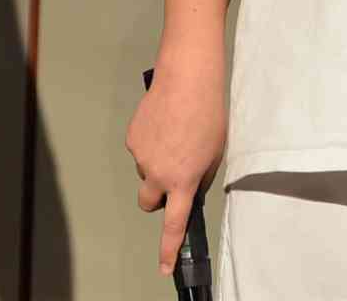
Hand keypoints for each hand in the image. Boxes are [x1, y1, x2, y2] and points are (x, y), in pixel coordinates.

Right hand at [126, 58, 225, 276]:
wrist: (186, 80)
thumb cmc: (209, 115)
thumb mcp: (215, 153)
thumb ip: (200, 176)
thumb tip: (189, 186)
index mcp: (183, 181)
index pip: (173, 224)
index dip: (167, 248)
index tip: (162, 266)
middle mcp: (158, 174)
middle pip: (148, 203)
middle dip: (156, 198)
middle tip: (170, 179)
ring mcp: (141, 156)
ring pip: (145, 171)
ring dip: (155, 163)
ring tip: (173, 135)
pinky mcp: (131, 137)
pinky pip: (140, 150)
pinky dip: (149, 143)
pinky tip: (162, 124)